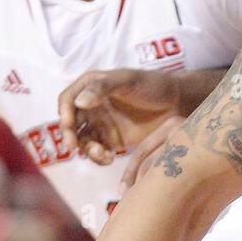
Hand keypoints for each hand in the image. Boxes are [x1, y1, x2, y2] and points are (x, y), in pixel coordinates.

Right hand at [58, 67, 185, 166]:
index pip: (67, 100)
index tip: (67, 125)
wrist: (177, 103)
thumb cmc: (153, 85)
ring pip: (83, 141)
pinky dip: (98, 158)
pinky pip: (98, 152)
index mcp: (91, 87)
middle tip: (74, 147)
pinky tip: (109, 159)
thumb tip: (79, 102)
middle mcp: (91, 106)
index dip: (63, 113)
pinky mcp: (112, 141)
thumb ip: (103, 88)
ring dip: (86, 150)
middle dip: (70, 136)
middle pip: (71, 123)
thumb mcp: (128, 81)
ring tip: (102, 154)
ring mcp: (101, 124)